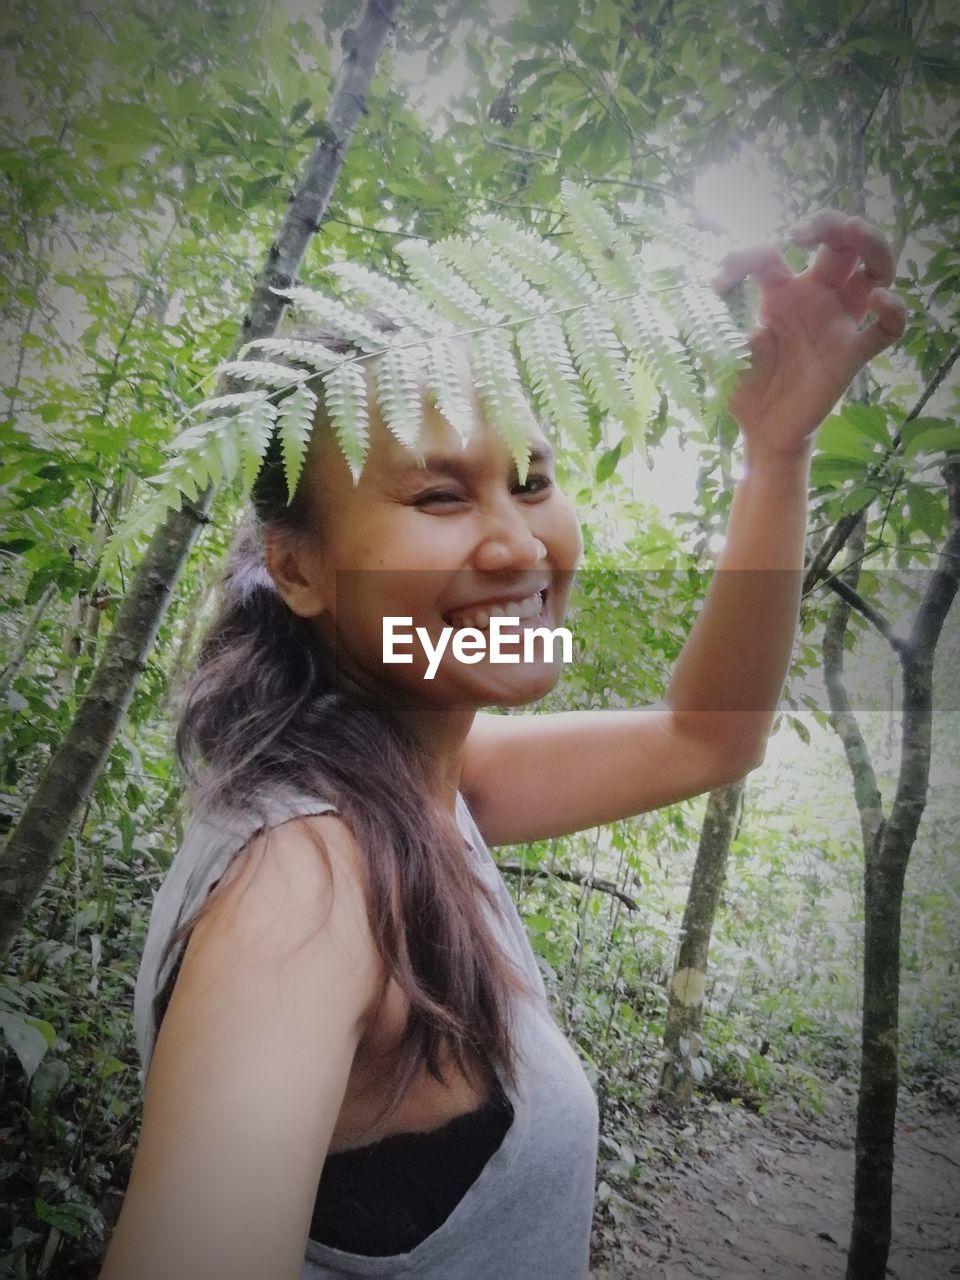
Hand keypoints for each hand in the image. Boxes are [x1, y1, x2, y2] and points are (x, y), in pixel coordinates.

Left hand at [713, 211, 906, 458]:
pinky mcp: (852, 354)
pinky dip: (893, 310)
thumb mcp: (721, 351)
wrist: (761, 431)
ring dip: (871, 243)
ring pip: (875, 269)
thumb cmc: (744, 387)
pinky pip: (886, 329)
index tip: (721, 282)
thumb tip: (712, 290)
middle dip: (829, 223)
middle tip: (803, 231)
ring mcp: (838, 323)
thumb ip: (716, 321)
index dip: (745, 258)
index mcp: (781, 293)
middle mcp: (816, 299)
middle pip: (841, 245)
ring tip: (852, 232)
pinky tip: (879, 299)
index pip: (770, 255)